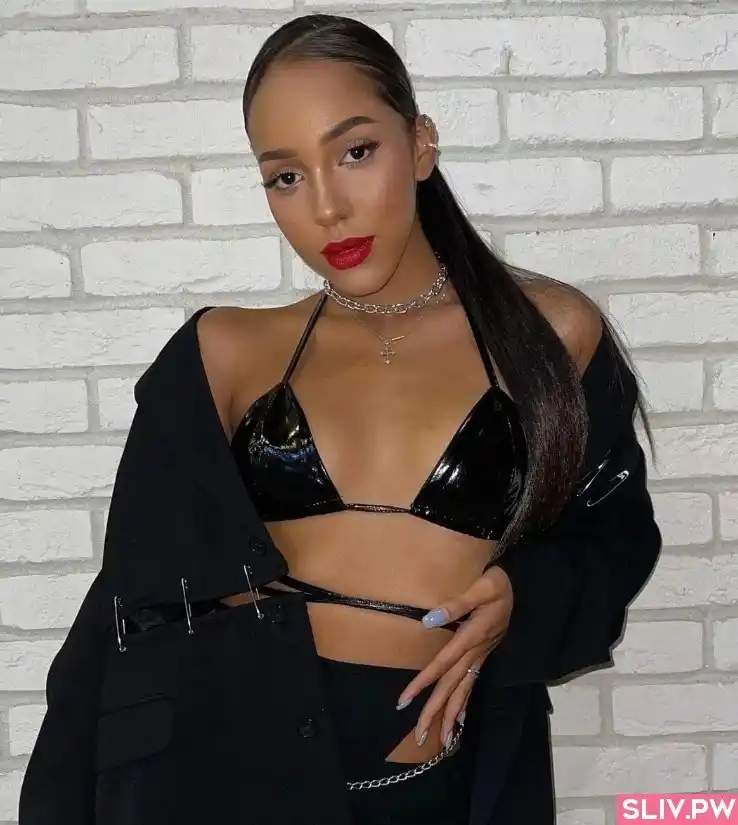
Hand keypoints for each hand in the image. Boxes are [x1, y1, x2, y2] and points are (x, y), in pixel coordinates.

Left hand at [395, 566, 513, 748]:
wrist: (521, 587)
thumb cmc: (498, 584)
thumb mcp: (481, 587)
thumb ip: (456, 604)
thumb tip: (429, 620)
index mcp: (472, 636)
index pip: (443, 664)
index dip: (423, 681)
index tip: (405, 699)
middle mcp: (476, 651)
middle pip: (452, 685)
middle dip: (435, 710)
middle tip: (418, 735)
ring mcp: (481, 656)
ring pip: (463, 690)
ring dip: (451, 715)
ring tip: (441, 739)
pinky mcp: (483, 655)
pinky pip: (472, 684)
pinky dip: (465, 703)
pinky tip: (460, 720)